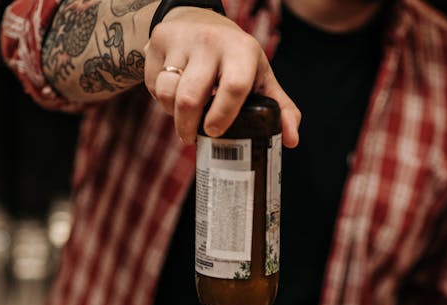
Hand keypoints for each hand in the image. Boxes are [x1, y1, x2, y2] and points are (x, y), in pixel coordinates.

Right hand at [144, 7, 300, 146]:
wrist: (199, 21)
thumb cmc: (235, 61)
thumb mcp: (260, 79)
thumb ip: (279, 109)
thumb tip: (291, 141)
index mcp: (242, 51)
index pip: (233, 87)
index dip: (222, 116)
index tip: (214, 132)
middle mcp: (211, 41)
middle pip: (191, 98)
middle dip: (189, 126)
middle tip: (192, 136)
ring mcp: (182, 39)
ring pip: (169, 93)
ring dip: (173, 115)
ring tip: (184, 116)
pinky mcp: (159, 40)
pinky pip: (155, 84)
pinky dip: (161, 99)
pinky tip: (174, 94)